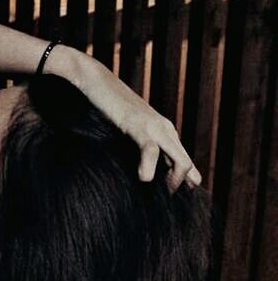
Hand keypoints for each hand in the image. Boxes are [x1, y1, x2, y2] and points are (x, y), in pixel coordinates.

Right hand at [66, 49, 201, 191]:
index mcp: (164, 132)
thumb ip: (139, 149)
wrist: (95, 81)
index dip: (180, 183)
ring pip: (180, 160)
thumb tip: (142, 174)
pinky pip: (152, 150)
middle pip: (186, 164)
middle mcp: (165, 130)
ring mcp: (155, 127)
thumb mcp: (126, 133)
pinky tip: (143, 178)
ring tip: (152, 189)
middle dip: (177, 185)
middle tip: (159, 199)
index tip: (165, 198)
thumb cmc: (106, 109)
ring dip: (171, 182)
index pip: (184, 162)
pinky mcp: (139, 125)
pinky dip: (149, 168)